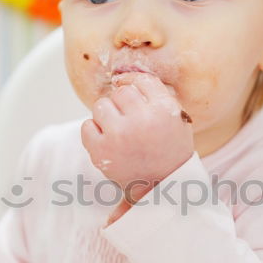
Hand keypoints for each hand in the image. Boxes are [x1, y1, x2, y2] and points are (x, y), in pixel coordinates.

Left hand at [81, 72, 193, 201]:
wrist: (162, 186)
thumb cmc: (169, 149)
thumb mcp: (175, 117)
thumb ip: (155, 93)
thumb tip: (124, 76)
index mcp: (163, 109)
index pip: (141, 80)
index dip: (133, 83)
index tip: (131, 91)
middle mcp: (142, 120)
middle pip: (120, 92)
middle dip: (123, 103)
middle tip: (130, 120)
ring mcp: (119, 135)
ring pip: (101, 106)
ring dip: (108, 115)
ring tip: (119, 131)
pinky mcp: (101, 151)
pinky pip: (87, 125)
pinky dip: (94, 131)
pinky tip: (108, 140)